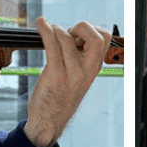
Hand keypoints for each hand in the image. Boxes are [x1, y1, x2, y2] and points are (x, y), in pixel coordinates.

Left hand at [23, 18, 113, 146]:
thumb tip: (72, 35)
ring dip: (55, 29)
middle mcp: (87, 70)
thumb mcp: (78, 78)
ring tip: (48, 31)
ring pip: (67, 38)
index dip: (92, 29)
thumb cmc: (59, 98)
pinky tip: (41, 25)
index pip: (105, 39)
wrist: (49, 121)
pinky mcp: (56, 75)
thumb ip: (79, 59)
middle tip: (68, 33)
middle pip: (96, 37)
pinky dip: (45, 30)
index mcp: (93, 68)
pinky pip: (51, 46)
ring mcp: (72, 73)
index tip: (77, 34)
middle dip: (81, 26)